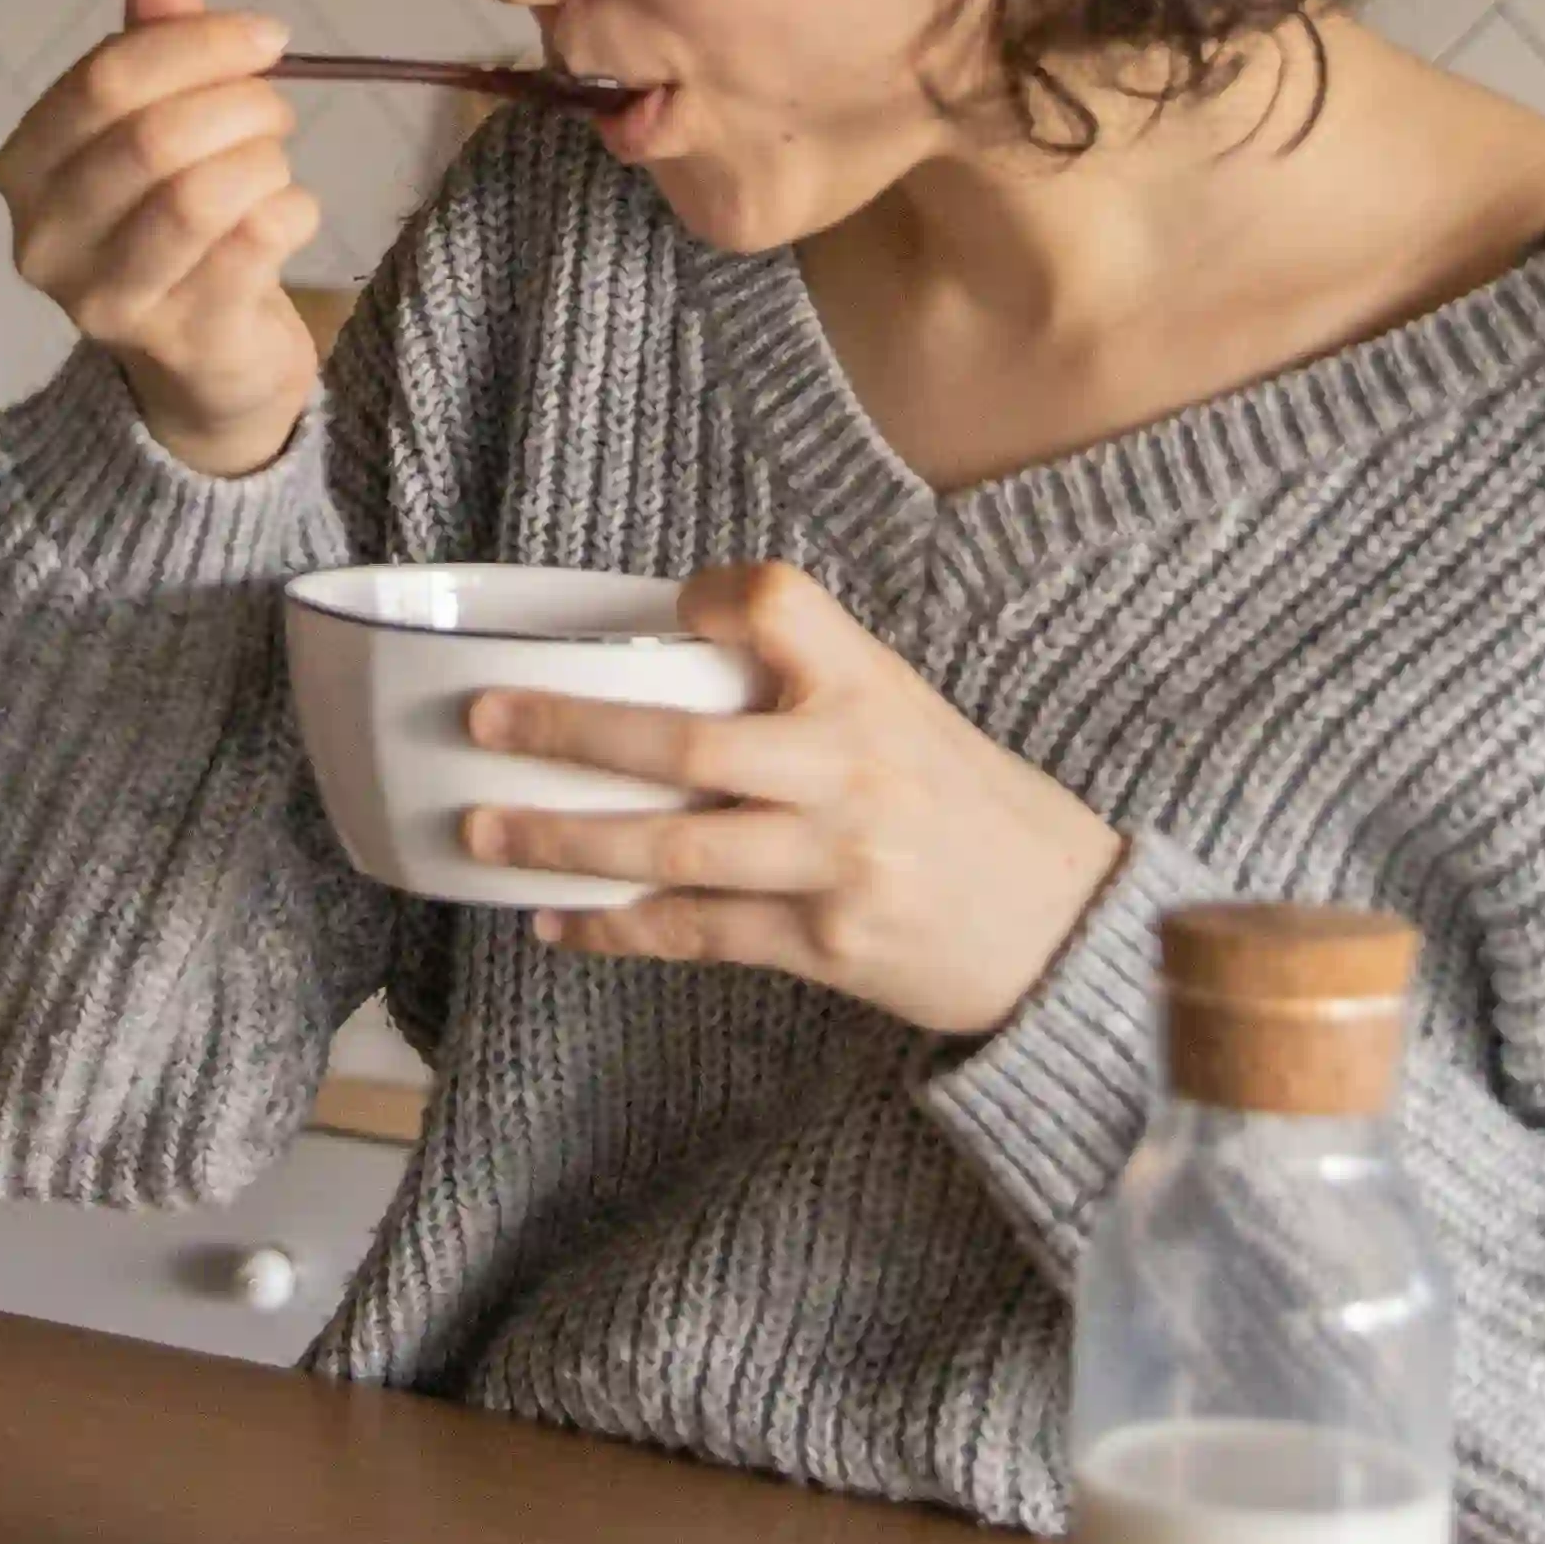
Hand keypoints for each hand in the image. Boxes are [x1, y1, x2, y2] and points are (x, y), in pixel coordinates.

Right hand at [0, 0, 320, 478]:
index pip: (104, 79)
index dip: (197, 43)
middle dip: (240, 103)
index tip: (268, 37)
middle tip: (278, 107)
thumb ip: (155, 40)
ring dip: (264, 160)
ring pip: (199, 196)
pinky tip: (291, 211)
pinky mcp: (177, 342)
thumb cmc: (176, 224)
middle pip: (152, 136)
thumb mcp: (158, 122)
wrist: (208, 364)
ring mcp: (103, 302)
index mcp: (24, 167)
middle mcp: (43, 239)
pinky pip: (251, 248)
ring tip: (276, 162)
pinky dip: (291, 211)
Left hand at [459, 562, 1127, 1040]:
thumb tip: (658, 654)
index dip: (712, 599)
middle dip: (571, 735)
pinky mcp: (828, 944)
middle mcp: (853, 769)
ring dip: (566, 842)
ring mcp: (838, 863)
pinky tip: (553, 919)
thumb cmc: (959, 804)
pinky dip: (615, 928)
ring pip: (675, 850)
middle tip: (482, 723)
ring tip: (483, 833)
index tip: (668, 608)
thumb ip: (804, 683)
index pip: (781, 605)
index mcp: (871, 687)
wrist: (1063, 924)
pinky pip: (698, 932)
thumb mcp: (901, 711)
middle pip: (687, 746)